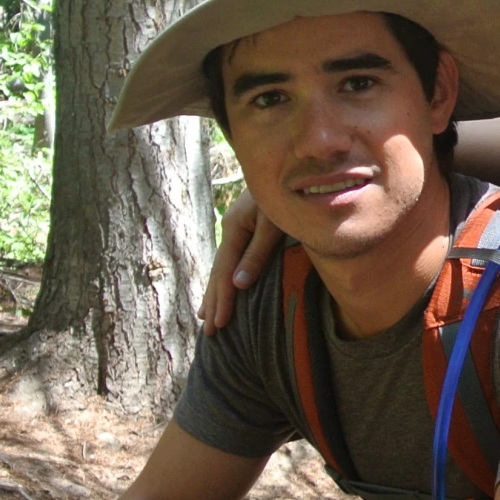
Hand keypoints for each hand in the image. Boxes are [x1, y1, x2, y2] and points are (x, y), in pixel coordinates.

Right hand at [202, 191, 283, 332]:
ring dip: (215, 292)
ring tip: (207, 316)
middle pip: (218, 272)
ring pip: (222, 267)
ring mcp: (237, 228)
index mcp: (234, 228)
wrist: (292, 168)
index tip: (219, 323)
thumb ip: (257, 252)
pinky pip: (232, 259)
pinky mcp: (246, 227)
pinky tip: (226, 288)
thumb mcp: (273, 223)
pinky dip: (226, 278)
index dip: (221, 298)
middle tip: (209, 330)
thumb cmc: (286, 193)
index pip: (224, 271)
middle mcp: (231, 229)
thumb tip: (238, 284)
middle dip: (213, 301)